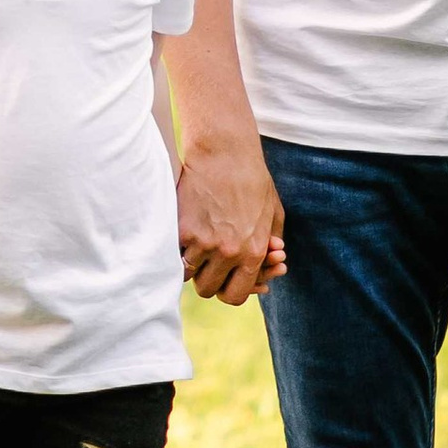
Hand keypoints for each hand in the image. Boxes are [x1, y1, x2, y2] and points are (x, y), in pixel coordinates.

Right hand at [178, 135, 286, 302]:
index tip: (224, 280)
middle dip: (208, 279)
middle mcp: (229, 252)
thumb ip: (269, 246)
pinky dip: (176, 249)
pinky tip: (183, 236)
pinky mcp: (183, 229)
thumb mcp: (273, 214)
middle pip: (208, 289)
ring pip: (188, 274)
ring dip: (191, 264)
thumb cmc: (253, 179)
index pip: (235, 296)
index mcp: (253, 252)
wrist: (226, 151)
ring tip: (195, 246)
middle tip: (208, 263)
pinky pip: (174, 254)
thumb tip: (266, 272)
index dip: (229, 291)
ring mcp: (204, 242)